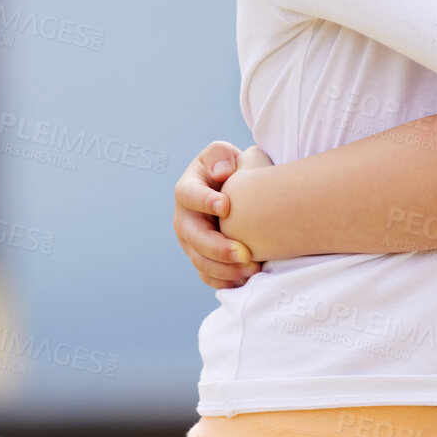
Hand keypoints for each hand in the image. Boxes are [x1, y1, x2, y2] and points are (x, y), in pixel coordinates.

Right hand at [173, 141, 265, 288]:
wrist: (233, 191)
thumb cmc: (229, 168)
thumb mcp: (222, 154)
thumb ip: (220, 156)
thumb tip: (222, 172)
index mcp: (186, 190)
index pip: (190, 195)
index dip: (205, 201)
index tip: (226, 206)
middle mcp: (184, 219)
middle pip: (194, 237)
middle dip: (218, 248)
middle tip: (244, 253)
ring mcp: (190, 243)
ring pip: (201, 261)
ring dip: (225, 269)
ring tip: (252, 269)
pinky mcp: (201, 259)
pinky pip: (208, 276)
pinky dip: (225, 281)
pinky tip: (246, 280)